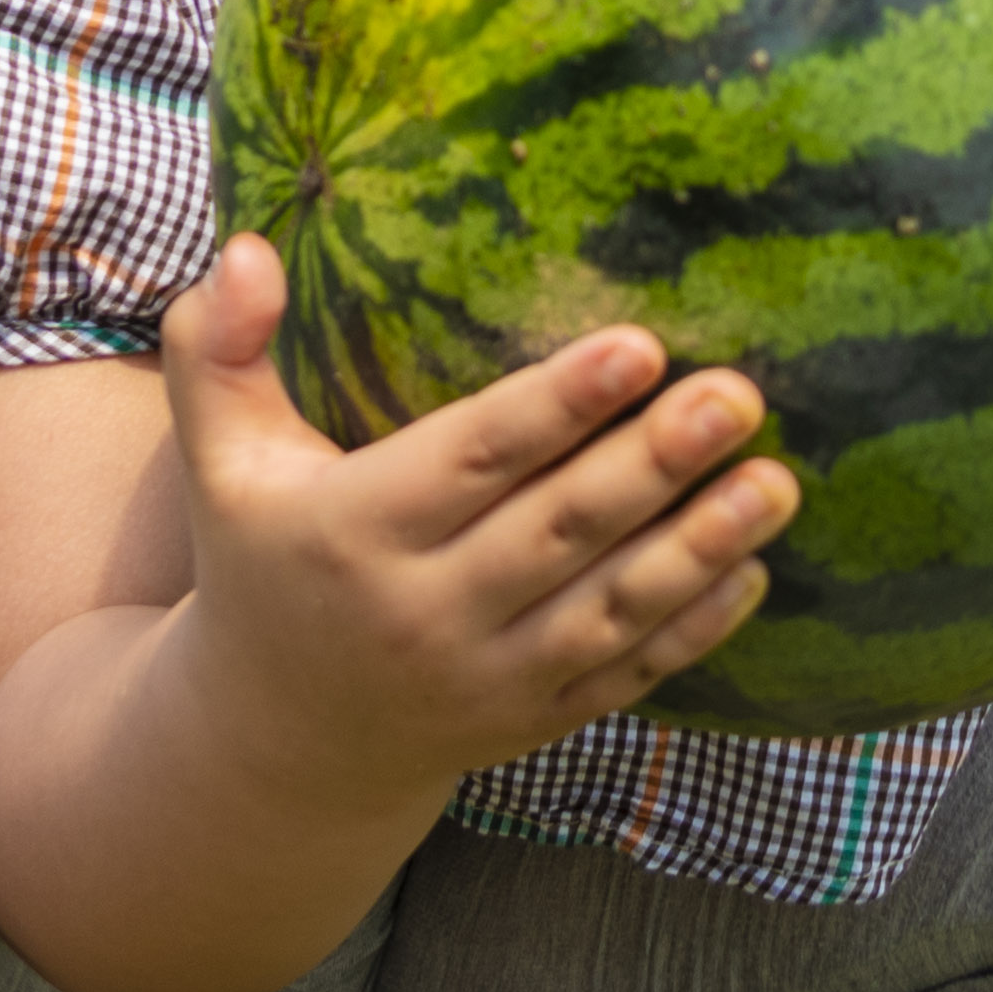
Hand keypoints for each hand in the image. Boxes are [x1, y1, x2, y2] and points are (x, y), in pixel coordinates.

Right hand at [153, 235, 791, 790]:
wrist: (274, 745)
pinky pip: (626, 675)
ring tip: (776, 480)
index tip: (639, 345)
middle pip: (558, 530)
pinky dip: (694, 628)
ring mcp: (486, 679)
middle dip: (654, 462)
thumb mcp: (219, 460)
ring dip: (701, 546)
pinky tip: (756, 566)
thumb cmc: (261, 562)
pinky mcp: (532, 722)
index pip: (468, 459)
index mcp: (350, 532)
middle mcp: (424, 613)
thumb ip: (216, 349)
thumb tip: (252, 245)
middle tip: (739, 393)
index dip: (556, 405)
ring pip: (609, 608)